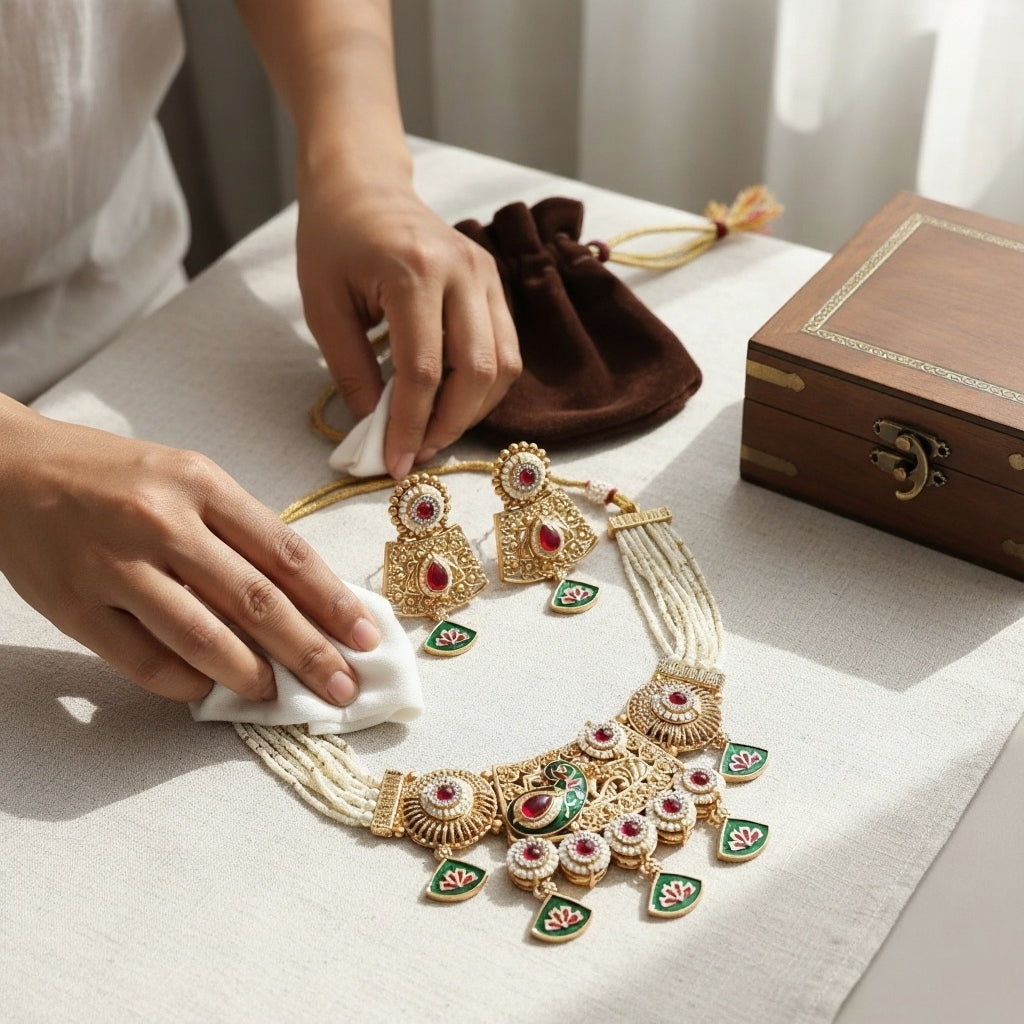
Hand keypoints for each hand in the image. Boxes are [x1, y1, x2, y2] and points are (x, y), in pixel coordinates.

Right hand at [0, 402, 378, 703]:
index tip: (366, 636)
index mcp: (201, 483)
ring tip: (280, 695)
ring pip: (201, 635)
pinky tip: (209, 693)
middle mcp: (162, 521)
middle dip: (309, 650)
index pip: (285, 551)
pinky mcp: (74, 605)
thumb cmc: (113, 475)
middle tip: (342, 685)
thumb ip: (237, 530)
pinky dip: (184, 684)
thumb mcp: (185, 478)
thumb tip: (300, 597)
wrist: (8, 467)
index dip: (333, 601)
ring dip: (251, 675)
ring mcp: (114, 564)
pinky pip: (142, 659)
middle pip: (255, 598)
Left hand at [296, 179, 520, 478]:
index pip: (423, 370)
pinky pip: (506, 350)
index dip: (410, 424)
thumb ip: (352, 372)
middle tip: (416, 452)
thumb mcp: (323, 308)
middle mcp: (463, 270)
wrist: (363, 185)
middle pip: (476, 372)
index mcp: (413, 271)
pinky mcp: (494, 282)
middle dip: (449, 425)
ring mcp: (487, 274)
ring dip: (473, 410)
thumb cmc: (333, 241)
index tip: (395, 463)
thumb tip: (375, 432)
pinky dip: (484, 386)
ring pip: (503, 365)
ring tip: (434, 431)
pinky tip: (452, 401)